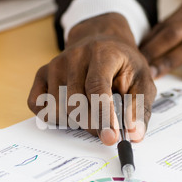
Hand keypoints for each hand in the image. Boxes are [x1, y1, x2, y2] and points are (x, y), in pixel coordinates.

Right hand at [28, 13, 156, 145]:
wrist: (102, 43)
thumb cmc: (123, 66)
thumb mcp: (142, 81)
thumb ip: (139, 108)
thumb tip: (134, 135)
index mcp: (102, 53)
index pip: (97, 87)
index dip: (103, 115)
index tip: (111, 138)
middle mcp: (74, 56)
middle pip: (74, 103)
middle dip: (91, 125)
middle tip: (106, 132)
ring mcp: (54, 64)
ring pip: (56, 109)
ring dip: (74, 122)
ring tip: (90, 112)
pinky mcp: (42, 74)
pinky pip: (39, 107)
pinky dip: (54, 117)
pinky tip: (70, 110)